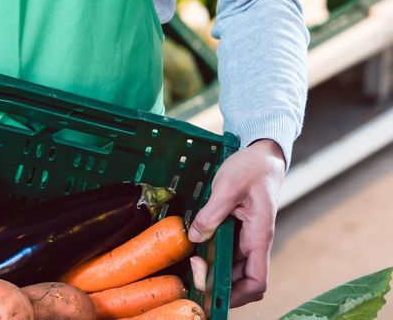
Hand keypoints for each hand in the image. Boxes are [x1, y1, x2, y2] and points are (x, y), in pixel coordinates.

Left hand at [187, 138, 286, 306]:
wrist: (262, 155)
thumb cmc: (252, 168)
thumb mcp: (228, 187)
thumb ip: (211, 213)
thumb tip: (195, 237)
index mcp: (259, 236)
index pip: (256, 281)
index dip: (237, 295)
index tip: (213, 295)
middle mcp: (254, 242)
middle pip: (240, 278)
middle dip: (217, 283)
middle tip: (191, 274)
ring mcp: (245, 237)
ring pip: (230, 265)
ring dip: (212, 269)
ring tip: (190, 265)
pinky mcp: (236, 229)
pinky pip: (224, 249)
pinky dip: (210, 253)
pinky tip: (194, 249)